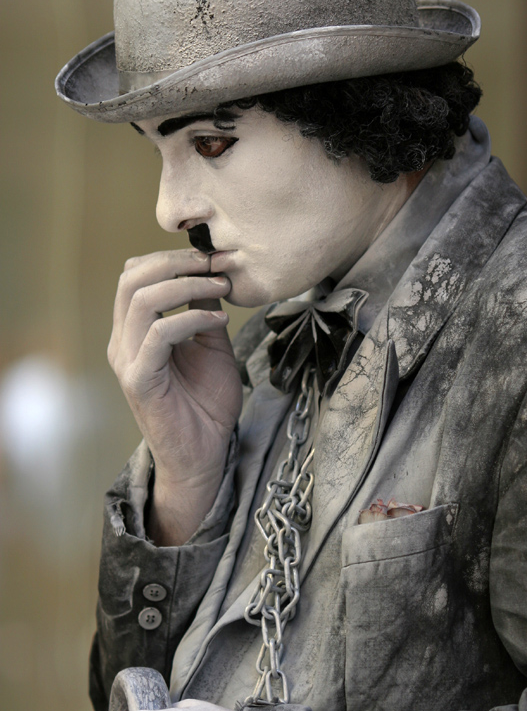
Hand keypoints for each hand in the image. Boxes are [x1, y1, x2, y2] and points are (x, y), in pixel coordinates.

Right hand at [108, 249, 242, 543]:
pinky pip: (159, 334)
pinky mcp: (140, 380)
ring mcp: (127, 361)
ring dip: (186, 285)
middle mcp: (123, 341)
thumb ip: (204, 310)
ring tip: (220, 287)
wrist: (204, 454)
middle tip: (215, 263)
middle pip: (131, 277)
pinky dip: (192, 318)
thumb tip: (213, 273)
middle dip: (176, 262)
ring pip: (142, 300)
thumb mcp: (211, 345)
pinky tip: (219, 321)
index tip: (213, 255)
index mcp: (134, 330)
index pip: (135, 274)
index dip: (171, 256)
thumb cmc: (205, 403)